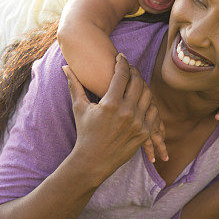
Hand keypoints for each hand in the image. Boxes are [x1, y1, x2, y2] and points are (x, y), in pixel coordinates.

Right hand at [64, 54, 166, 180]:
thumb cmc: (84, 133)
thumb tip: (65, 66)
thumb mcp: (79, 108)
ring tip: (136, 81)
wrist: (93, 161)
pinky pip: (153, 111)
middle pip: (138, 81)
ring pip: (148, 95)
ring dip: (143, 85)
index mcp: (111, 104)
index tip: (121, 56)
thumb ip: (74, 85)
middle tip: (129, 67)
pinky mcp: (144, 132)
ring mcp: (138, 122)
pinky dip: (149, 102)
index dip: (122, 62)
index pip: (122, 74)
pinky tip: (143, 97)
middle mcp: (127, 112)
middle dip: (134, 71)